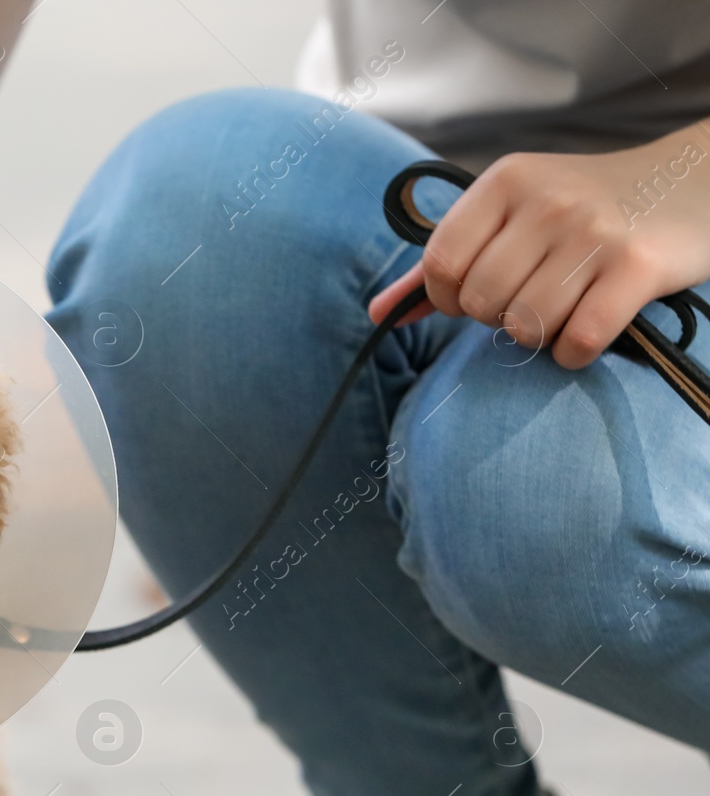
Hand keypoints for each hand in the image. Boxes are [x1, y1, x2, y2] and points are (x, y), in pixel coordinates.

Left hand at [369, 125, 709, 367]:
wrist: (695, 182)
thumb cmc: (586, 207)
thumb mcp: (511, 214)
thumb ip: (443, 263)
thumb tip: (377, 314)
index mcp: (506, 181)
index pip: (439, 263)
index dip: (448, 297)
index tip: (474, 295)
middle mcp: (547, 201)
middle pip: (480, 301)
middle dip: (495, 317)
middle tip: (526, 300)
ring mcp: (594, 232)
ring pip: (525, 325)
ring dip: (537, 336)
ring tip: (558, 310)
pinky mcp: (638, 266)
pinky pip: (578, 339)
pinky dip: (573, 353)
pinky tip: (584, 333)